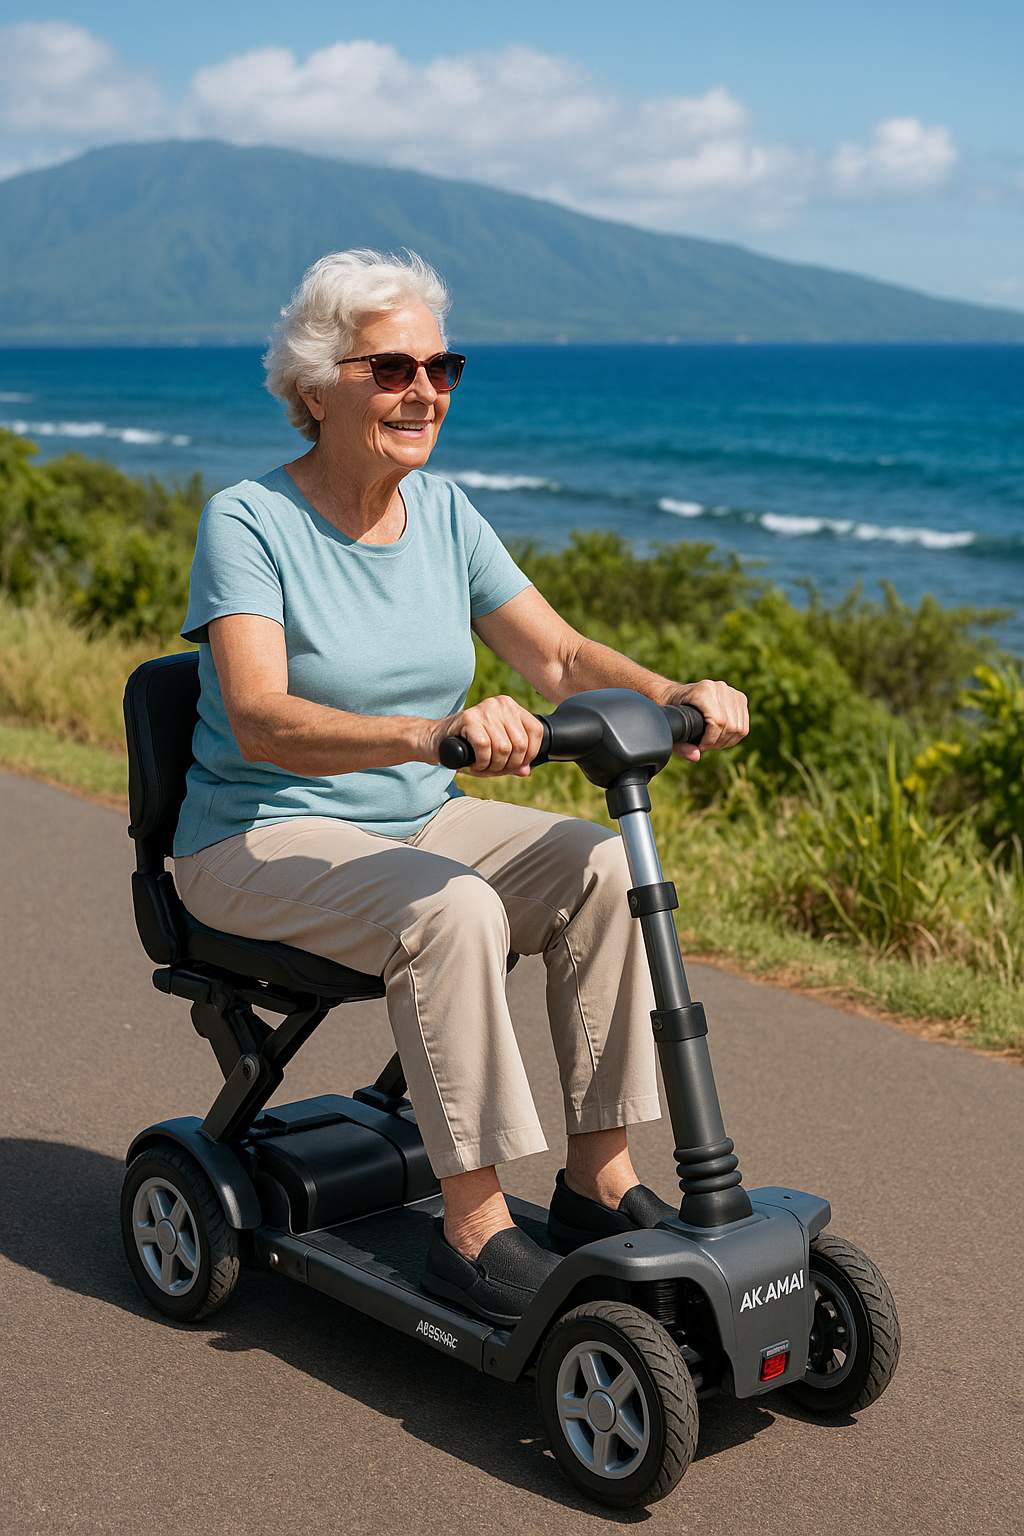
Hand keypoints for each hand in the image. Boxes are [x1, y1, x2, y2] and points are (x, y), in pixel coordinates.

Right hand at [427, 695, 545, 776]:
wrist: (436, 740)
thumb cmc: (469, 746)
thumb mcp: (496, 752)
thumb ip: (514, 761)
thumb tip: (526, 771)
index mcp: (511, 707)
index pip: (536, 732)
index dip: (529, 755)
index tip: (515, 765)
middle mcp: (500, 704)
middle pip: (520, 744)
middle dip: (509, 765)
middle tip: (494, 769)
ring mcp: (484, 709)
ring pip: (504, 748)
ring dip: (493, 767)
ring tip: (482, 767)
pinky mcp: (469, 718)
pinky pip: (485, 747)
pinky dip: (481, 762)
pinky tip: (475, 764)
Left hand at [669, 679, 748, 761]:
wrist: (674, 694)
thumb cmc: (670, 711)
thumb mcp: (670, 728)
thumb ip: (680, 746)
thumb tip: (696, 756)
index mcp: (703, 691)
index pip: (718, 722)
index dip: (711, 740)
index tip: (700, 747)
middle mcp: (719, 688)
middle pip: (731, 726)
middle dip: (718, 743)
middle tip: (705, 746)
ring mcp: (731, 691)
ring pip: (739, 727)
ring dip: (727, 741)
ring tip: (712, 743)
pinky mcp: (739, 698)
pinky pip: (744, 724)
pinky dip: (734, 737)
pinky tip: (721, 738)